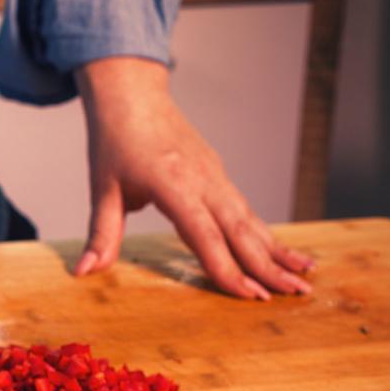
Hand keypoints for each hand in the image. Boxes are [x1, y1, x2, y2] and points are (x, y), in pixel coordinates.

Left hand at [75, 57, 313, 298]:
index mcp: (173, 184)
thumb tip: (84, 273)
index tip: (249, 295)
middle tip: (298, 295)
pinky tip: (284, 253)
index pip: (204, 235)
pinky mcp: (219, 175)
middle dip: (270, 266)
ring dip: (278, 251)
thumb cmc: (115, 141)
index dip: (227, 267)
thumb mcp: (102, 189)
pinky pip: (246, 210)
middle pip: (241, 230)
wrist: (133, 95)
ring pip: (251, 220)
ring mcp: (215, 176)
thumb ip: (100, 234)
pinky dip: (267, 234)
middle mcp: (203, 180)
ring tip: (305, 278)